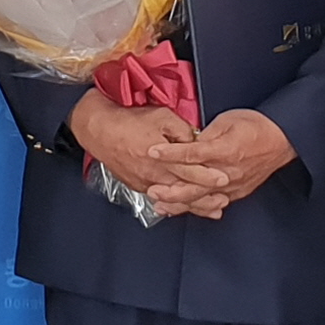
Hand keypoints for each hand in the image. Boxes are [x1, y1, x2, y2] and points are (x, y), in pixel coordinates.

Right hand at [70, 91, 214, 215]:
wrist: (99, 129)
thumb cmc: (129, 120)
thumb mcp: (161, 116)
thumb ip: (182, 130)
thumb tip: (197, 141)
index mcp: (162, 156)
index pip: (191, 170)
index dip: (209, 175)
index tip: (224, 179)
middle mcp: (154, 174)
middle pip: (185, 190)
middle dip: (206, 197)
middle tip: (223, 200)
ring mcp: (145, 183)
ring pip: (174, 198)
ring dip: (193, 205)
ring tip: (211, 209)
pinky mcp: (138, 185)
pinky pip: (160, 198)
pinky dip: (175, 204)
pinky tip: (185, 206)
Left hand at [153, 110, 296, 212]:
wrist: (282, 139)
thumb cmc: (255, 126)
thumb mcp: (227, 121)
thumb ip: (205, 135)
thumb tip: (186, 143)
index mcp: (225, 149)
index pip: (192, 154)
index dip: (170, 153)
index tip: (152, 152)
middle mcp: (228, 171)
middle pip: (194, 185)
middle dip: (170, 189)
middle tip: (151, 189)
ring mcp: (233, 185)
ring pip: (202, 199)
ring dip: (179, 204)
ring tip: (160, 206)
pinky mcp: (237, 192)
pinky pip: (214, 203)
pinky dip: (197, 207)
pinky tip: (183, 210)